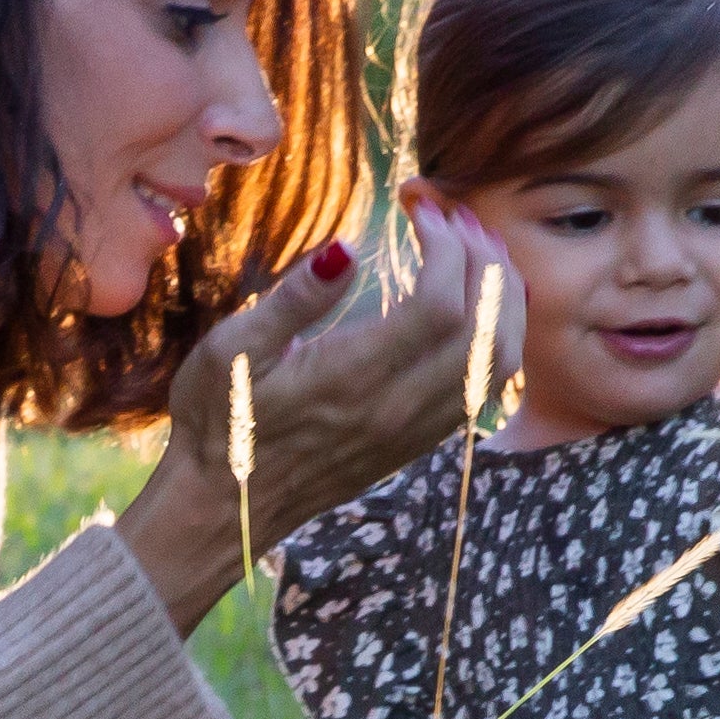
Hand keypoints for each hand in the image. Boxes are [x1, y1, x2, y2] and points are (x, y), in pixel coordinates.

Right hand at [113, 217, 506, 634]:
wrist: (222, 510)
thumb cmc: (216, 424)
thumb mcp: (230, 351)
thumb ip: (294, 300)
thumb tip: (346, 248)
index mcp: (351, 380)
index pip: (439, 304)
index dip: (445, 246)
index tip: (418, 208)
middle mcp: (396, 410)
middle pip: (485, 329)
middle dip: (484, 261)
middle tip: (456, 219)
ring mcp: (413, 432)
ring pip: (498, 362)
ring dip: (503, 299)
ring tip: (478, 252)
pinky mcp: (417, 444)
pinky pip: (486, 389)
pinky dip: (498, 336)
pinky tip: (478, 303)